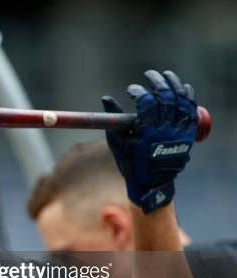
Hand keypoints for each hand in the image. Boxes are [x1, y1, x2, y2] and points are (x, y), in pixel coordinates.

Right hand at [102, 70, 196, 213]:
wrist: (151, 183)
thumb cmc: (130, 163)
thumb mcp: (117, 143)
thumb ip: (112, 120)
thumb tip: (106, 98)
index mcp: (147, 134)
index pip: (147, 104)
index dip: (139, 92)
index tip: (132, 89)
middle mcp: (165, 132)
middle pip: (166, 98)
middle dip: (157, 83)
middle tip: (149, 75)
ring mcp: (179, 133)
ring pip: (181, 102)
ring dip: (174, 85)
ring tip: (166, 76)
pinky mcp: (187, 135)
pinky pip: (191, 111)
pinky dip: (188, 97)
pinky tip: (182, 87)